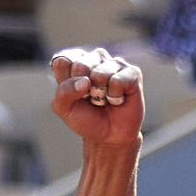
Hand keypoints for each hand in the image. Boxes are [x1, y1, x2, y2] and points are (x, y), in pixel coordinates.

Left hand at [50, 42, 144, 160]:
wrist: (110, 136)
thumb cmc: (86, 119)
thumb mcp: (64, 109)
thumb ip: (64, 92)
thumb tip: (85, 81)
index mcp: (74, 61)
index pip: (62, 61)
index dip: (65, 82)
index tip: (74, 94)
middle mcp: (95, 58)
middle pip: (80, 65)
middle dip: (83, 90)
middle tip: (91, 98)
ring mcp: (114, 63)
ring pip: (99, 74)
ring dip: (100, 95)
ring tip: (105, 99)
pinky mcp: (132, 72)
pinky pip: (118, 81)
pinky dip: (115, 96)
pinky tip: (118, 98)